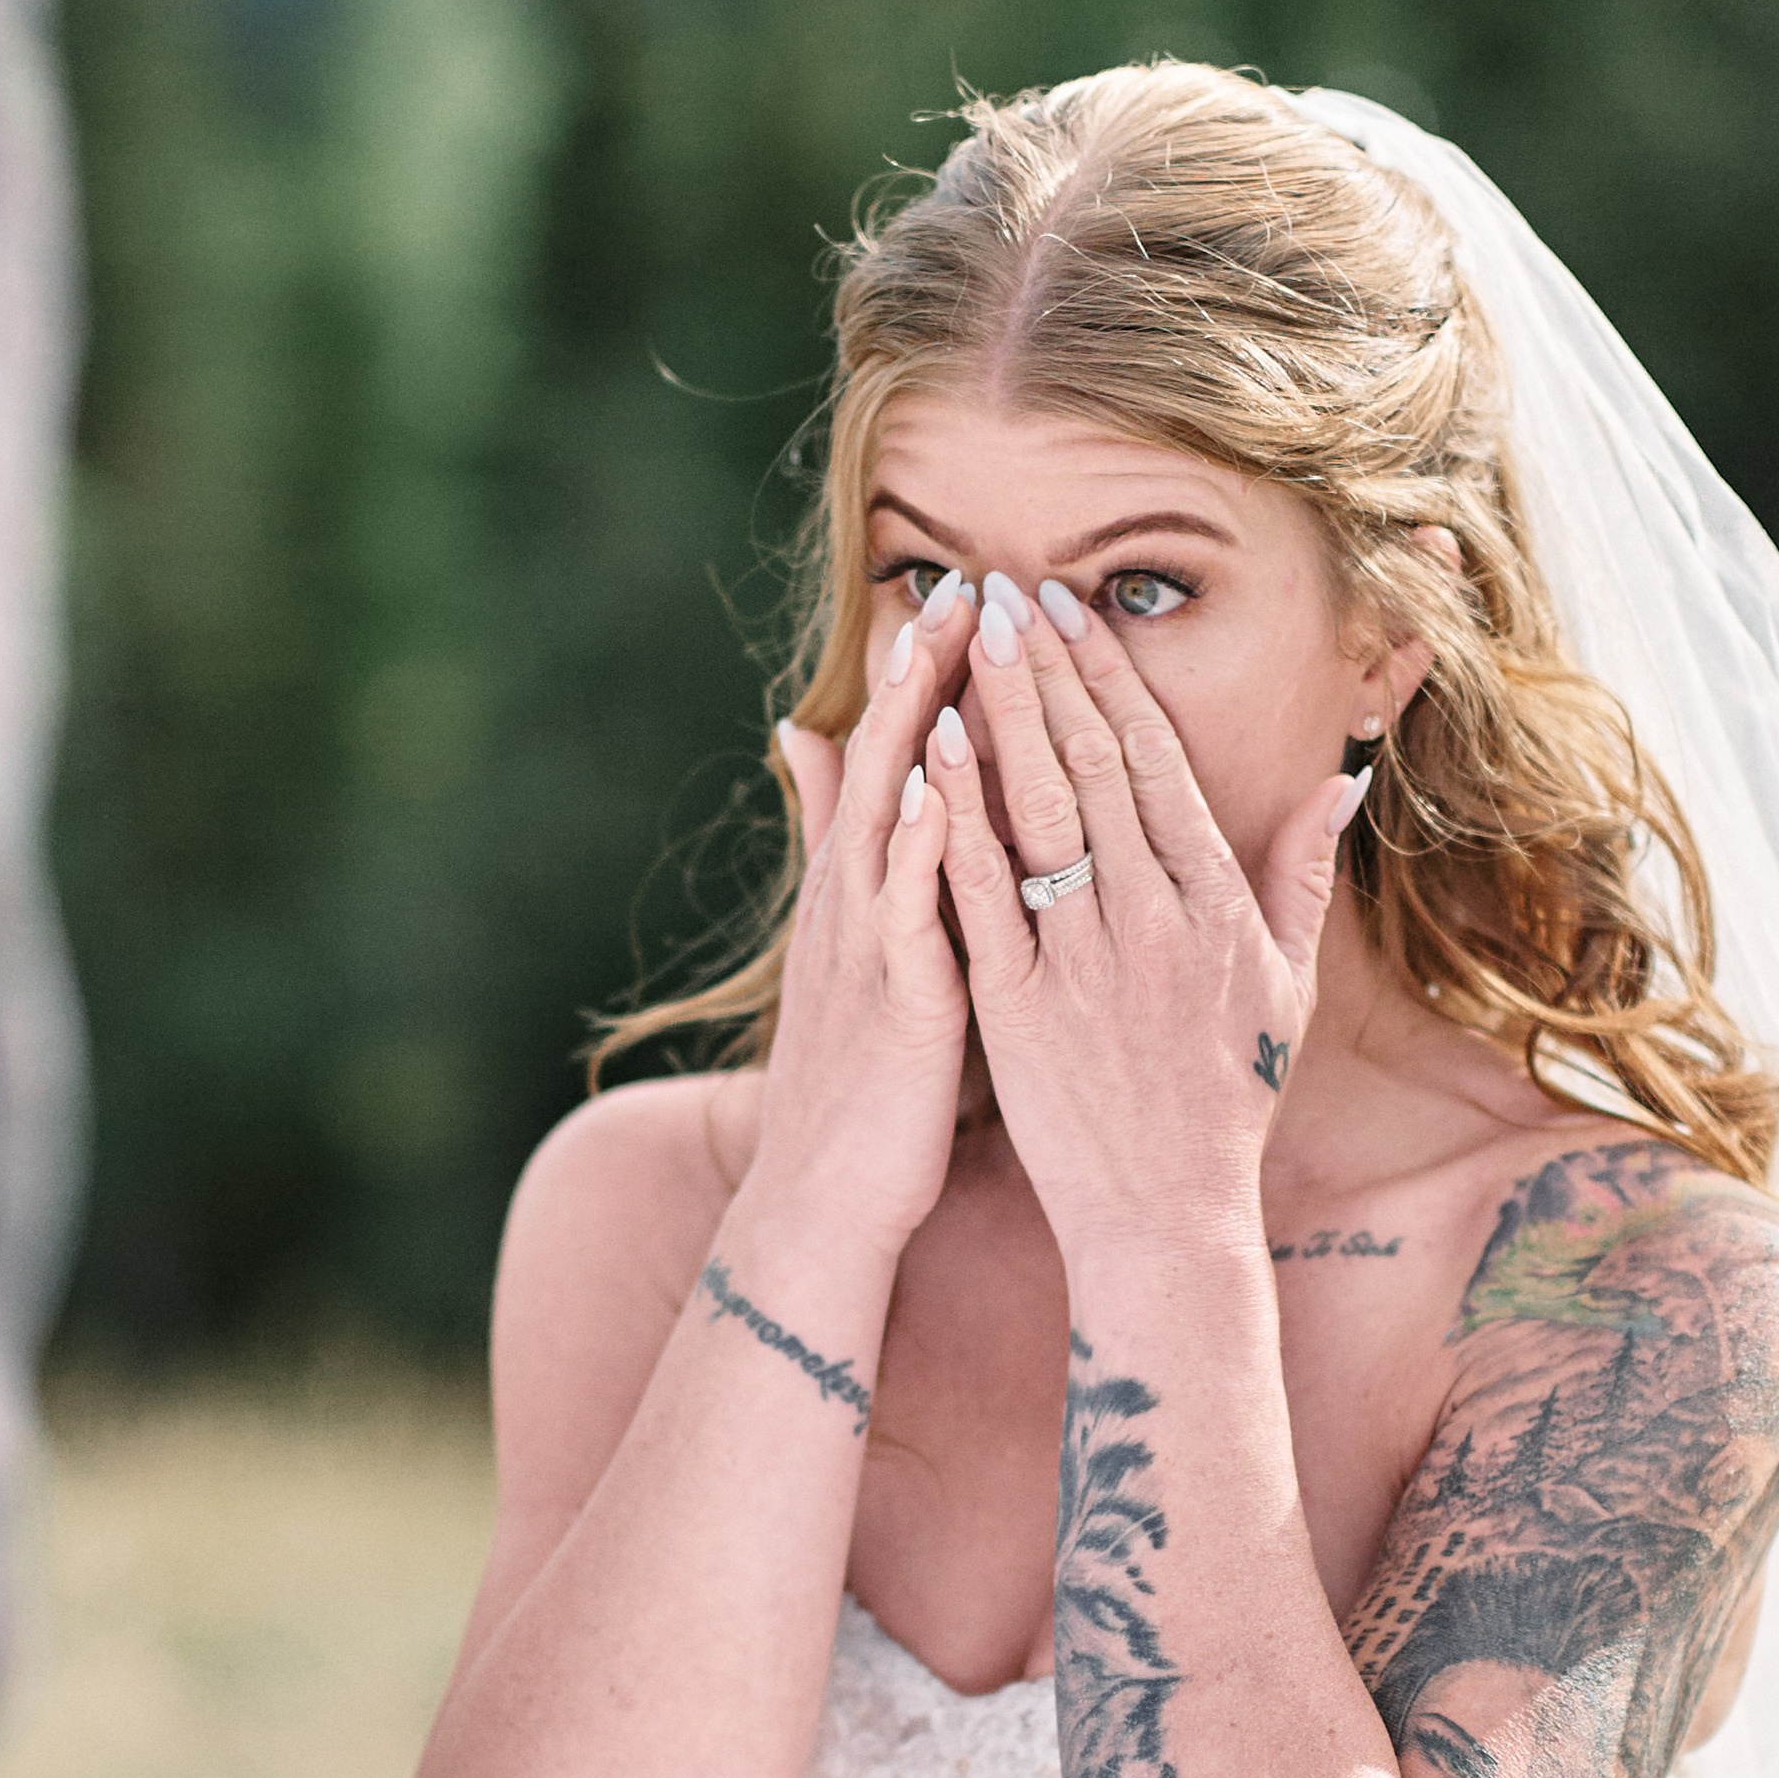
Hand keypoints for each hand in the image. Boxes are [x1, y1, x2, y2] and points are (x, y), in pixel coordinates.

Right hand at [745, 583, 977, 1261]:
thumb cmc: (867, 1080)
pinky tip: (942, 788)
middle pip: (885, 759)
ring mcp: (870, 948)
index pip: (893, 757)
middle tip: (962, 581)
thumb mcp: (861, 959)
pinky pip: (906, 911)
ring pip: (887, 814)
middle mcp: (857, 902)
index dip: (923, 675)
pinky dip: (918, 845)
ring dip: (912, 727)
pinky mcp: (897, 1003)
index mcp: (866, 890)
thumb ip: (856, 866)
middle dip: (921, 670)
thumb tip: (814, 763)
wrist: (829, 1197)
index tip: (964, 593)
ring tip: (941, 644)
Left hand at [937, 577, 1351, 1264]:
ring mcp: (1086, 963)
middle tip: (1003, 588)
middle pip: (1094, 766)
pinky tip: (928, 751)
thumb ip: (1301, 879)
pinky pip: (984, 895)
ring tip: (964, 637)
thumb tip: (1338, 784)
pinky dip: (956, 819)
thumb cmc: (1225, 1102)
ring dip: (1001, 714)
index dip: (1109, 678)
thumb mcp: (1287, 990)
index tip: (1070, 610)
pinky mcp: (1021, 1008)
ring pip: (1040, 813)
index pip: (1156, 764)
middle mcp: (1155, 921)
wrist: (1169, 1215)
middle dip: (1046, 669)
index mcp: (1216, 908)